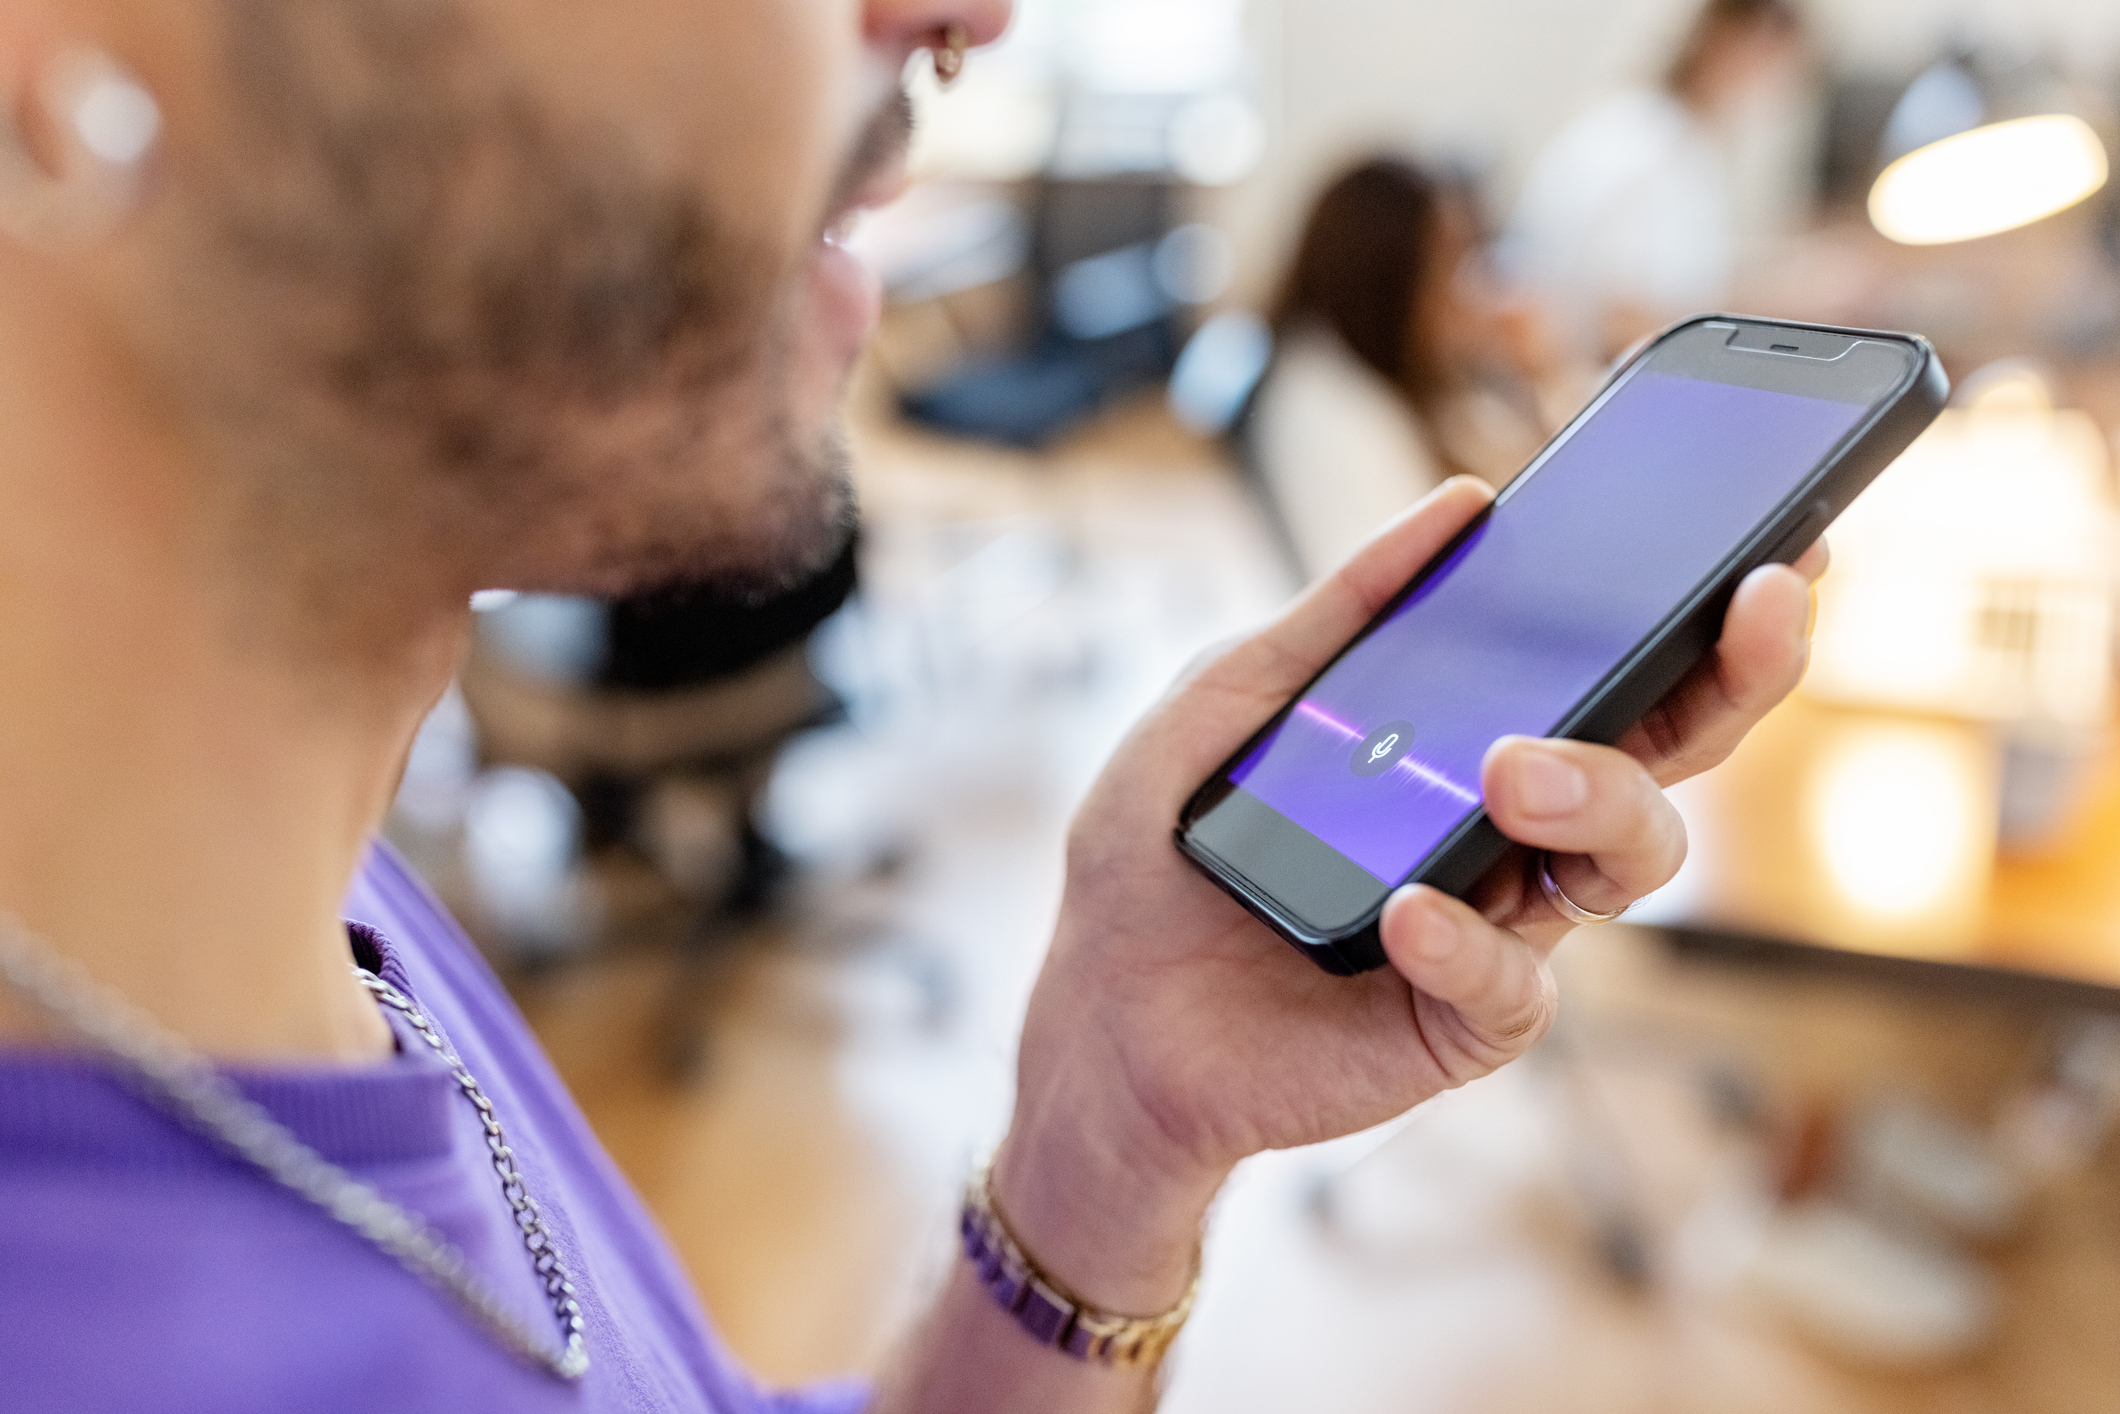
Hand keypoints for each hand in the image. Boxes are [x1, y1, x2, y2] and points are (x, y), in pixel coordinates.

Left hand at [994, 477, 1824, 1311]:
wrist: (1098, 1010)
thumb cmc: (1163, 851)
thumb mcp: (1226, 701)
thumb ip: (1335, 613)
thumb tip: (1463, 500)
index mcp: (1477, 741)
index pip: (1621, 671)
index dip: (1710, 613)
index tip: (1782, 535)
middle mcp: (1512, 830)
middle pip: (1670, 755)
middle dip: (1735, 675)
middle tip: (1752, 600)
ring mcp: (1497, 924)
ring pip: (1629, 861)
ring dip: (1599, 795)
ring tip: (1512, 768)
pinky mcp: (1459, 1024)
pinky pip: (1514, 986)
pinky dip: (1468, 943)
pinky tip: (1407, 912)